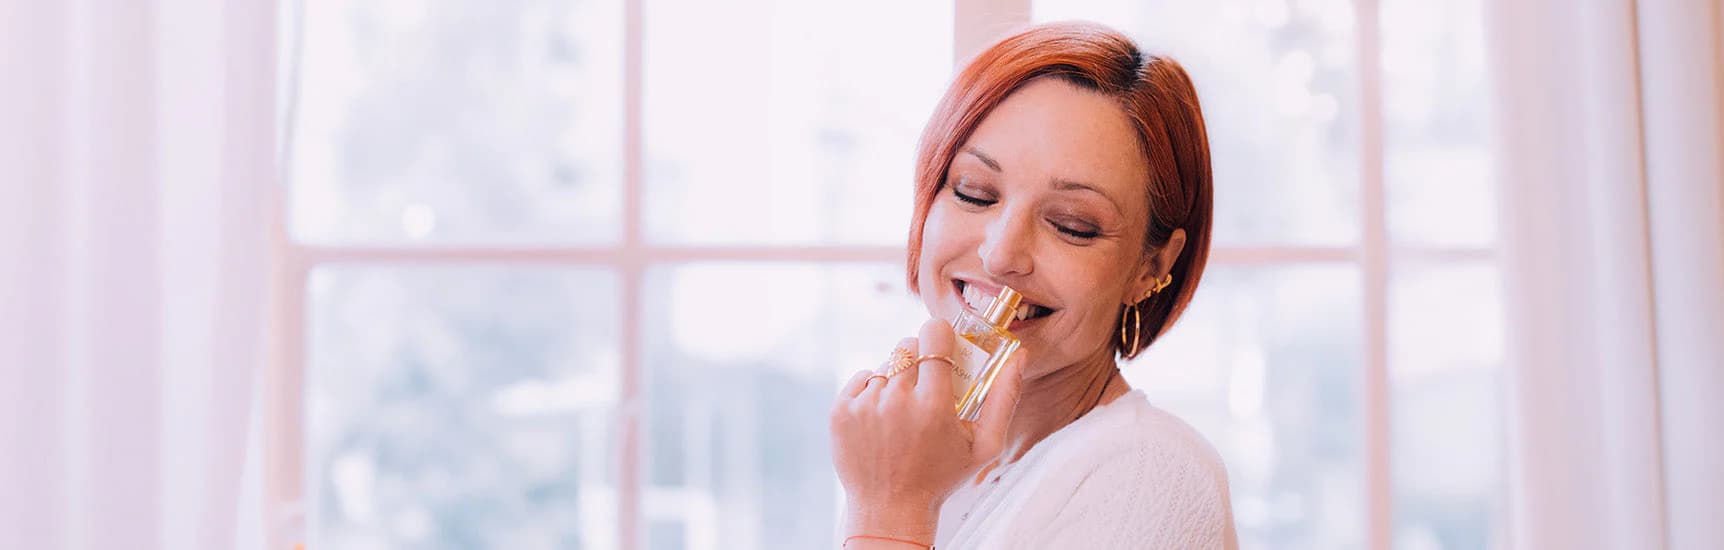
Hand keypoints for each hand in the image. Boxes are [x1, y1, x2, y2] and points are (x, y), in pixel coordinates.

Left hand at [829, 318, 1026, 539]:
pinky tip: (883, 418)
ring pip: (885, 364)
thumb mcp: (985, 446)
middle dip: (921, 362)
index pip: (933, 335)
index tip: (943, 349)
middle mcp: (896, 401)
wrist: (890, 509)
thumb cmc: (942, 477)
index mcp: (933, 405)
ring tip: (903, 413)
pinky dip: (872, 390)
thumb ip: (1005, 398)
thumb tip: (1019, 355)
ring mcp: (865, 405)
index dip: (940, 336)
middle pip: (909, 347)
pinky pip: (862, 378)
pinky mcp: (840, 411)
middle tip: (927, 391)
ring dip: (897, 379)